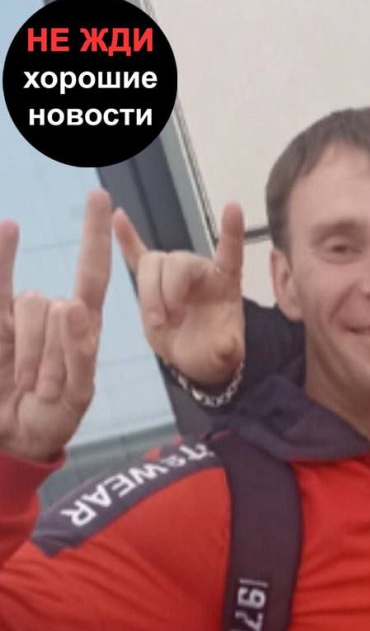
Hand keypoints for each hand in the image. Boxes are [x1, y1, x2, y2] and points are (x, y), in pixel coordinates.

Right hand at [0, 189, 110, 462]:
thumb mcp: (77, 395)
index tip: (98, 196)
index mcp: (85, 327)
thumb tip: (72, 304)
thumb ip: (79, 354)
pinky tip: (9, 228)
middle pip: (54, 304)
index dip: (95, 236)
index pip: (93, 273)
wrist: (16, 434)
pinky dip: (1, 256)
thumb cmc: (55, 417)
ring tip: (28, 382)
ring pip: (27, 303)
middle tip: (46, 387)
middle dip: (49, 350)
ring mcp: (22, 316)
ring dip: (27, 350)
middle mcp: (55, 313)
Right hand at [113, 202, 244, 384]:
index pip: (230, 251)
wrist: (195, 357)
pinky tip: (117, 218)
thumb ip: (226, 348)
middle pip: (176, 261)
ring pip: (152, 264)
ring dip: (150, 294)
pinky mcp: (152, 283)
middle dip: (169, 290)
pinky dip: (127, 240)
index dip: (231, 231)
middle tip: (172, 320)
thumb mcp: (226, 354)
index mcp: (225, 280)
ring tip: (159, 322)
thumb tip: (225, 347)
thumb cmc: (215, 350)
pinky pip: (137, 256)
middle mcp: (198, 270)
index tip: (233, 208)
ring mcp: (174, 274)